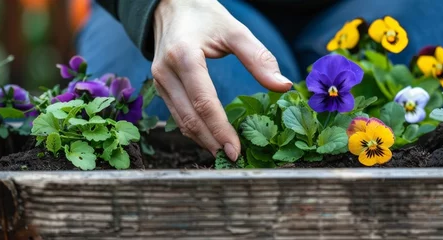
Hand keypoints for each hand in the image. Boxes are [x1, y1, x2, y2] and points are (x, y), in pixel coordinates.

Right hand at [151, 0, 292, 159]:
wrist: (170, 4)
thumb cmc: (205, 16)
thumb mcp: (234, 30)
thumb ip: (259, 58)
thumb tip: (283, 86)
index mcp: (184, 56)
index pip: (204, 102)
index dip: (221, 130)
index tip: (237, 151)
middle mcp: (166, 72)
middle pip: (190, 118)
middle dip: (212, 142)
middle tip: (234, 159)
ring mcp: (159, 81)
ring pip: (180, 121)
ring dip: (202, 140)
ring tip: (224, 155)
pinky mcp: (160, 86)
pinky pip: (176, 115)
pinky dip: (194, 130)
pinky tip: (211, 139)